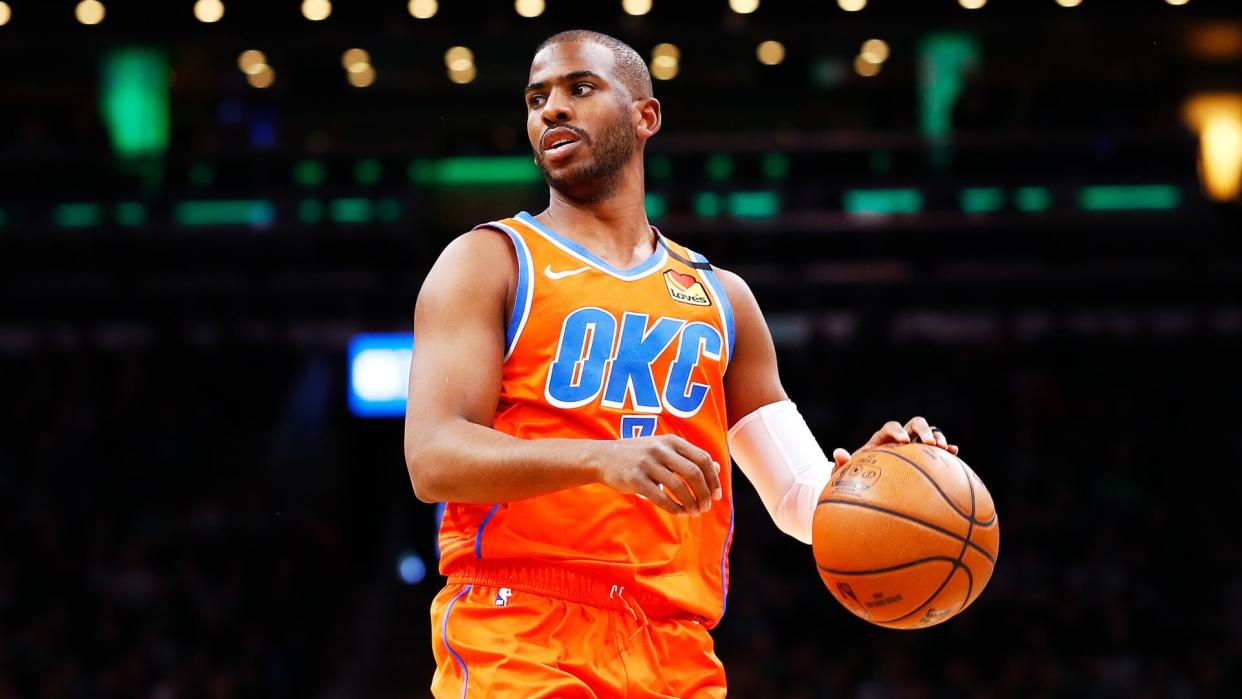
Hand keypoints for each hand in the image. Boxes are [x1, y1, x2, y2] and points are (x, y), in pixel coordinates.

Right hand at [594, 434, 722, 515]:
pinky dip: (674, 508)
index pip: (702, 458)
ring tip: (694, 512)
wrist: (604, 457)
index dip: (714, 478)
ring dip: (691, 503)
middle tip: (706, 506)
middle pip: (694, 473)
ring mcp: (648, 463)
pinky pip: (661, 497)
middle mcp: (661, 449)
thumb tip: (717, 468)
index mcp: (671, 441)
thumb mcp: (664, 449)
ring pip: (679, 487)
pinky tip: (680, 512)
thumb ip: (689, 457)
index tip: (718, 495)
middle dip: (704, 493)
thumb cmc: (639, 455)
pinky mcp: (636, 479)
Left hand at [831, 416, 958, 468]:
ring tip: (945, 448)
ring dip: (937, 437)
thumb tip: (838, 453)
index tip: (902, 441)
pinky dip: (946, 451)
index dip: (897, 431)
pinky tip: (955, 455)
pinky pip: (938, 452)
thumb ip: (842, 464)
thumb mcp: (846, 474)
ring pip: (929, 434)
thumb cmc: (857, 478)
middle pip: (915, 424)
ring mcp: (914, 448)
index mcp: (882, 439)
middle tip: (928, 443)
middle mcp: (900, 439)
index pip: (890, 427)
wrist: (868, 486)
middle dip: (922, 430)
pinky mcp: (924, 458)